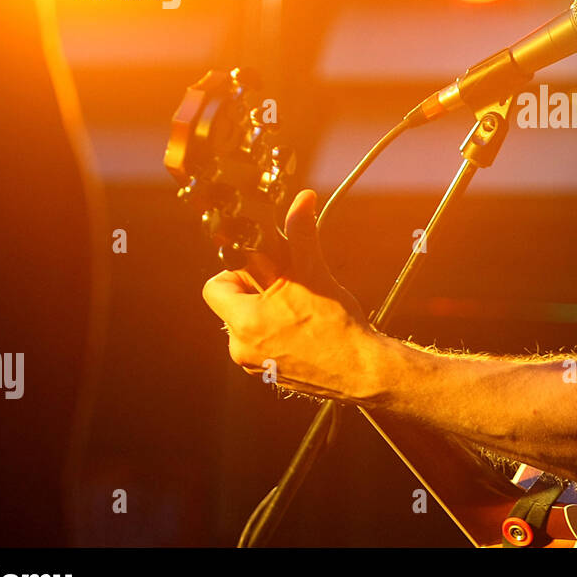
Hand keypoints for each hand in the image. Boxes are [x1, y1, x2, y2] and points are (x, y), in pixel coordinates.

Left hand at [202, 189, 380, 401]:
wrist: (362, 370)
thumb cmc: (336, 324)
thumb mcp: (314, 272)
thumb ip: (301, 233)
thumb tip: (303, 200)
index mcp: (243, 321)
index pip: (215, 287)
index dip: (236, 272)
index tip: (263, 270)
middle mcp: (241, 347)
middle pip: (234, 305)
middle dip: (257, 291)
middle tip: (287, 287)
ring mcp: (255, 365)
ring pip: (250, 325)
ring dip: (269, 313)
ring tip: (301, 310)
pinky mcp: (271, 376)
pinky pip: (263, 346)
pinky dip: (279, 335)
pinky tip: (307, 331)